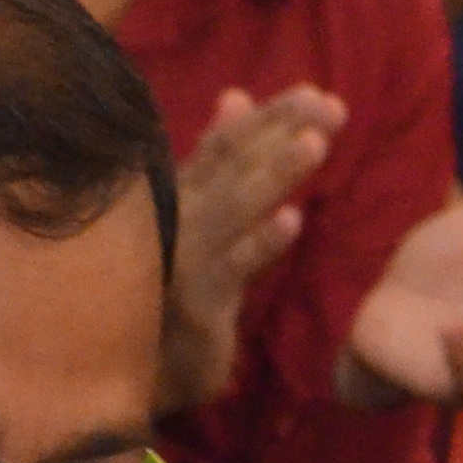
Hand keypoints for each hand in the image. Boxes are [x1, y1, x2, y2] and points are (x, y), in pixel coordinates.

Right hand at [163, 84, 340, 414]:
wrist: (132, 370)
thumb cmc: (167, 287)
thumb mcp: (197, 217)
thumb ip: (217, 160)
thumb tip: (238, 95)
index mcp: (181, 195)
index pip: (226, 144)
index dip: (269, 116)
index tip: (315, 92)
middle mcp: (178, 215)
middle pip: (232, 163)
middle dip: (281, 130)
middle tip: (329, 104)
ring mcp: (185, 257)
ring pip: (235, 206)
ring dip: (276, 172)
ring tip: (317, 142)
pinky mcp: (197, 303)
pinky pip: (233, 268)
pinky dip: (261, 242)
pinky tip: (293, 219)